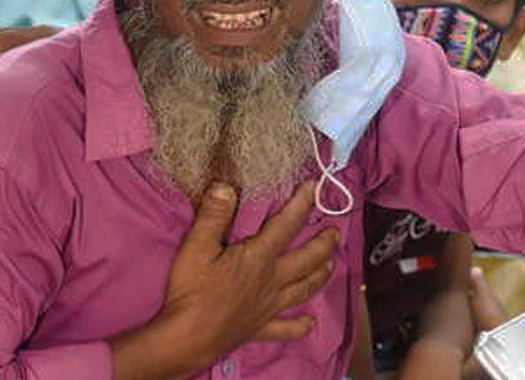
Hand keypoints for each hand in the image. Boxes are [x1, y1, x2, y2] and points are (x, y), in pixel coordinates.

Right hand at [163, 182, 337, 356]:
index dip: (301, 204)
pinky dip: (299, 326)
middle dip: (324, 244)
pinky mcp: (260, 327)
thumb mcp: (196, 246)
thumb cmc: (192, 291)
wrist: (189, 338)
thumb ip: (213, 216)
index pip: (286, 225)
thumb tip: (226, 187)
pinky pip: (285, 328)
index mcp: (259, 257)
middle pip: (307, 259)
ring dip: (320, 276)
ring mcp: (269, 306)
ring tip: (330, 265)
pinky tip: (310, 324)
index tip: (314, 188)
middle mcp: (271, 280)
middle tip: (335, 232)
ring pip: (304, 289)